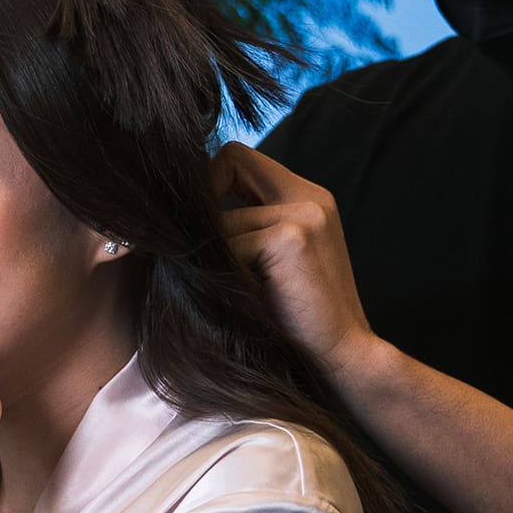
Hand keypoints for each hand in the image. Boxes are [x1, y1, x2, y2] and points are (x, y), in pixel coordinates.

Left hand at [211, 142, 383, 387]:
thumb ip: (242, 226)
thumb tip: (172, 212)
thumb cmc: (296, 317)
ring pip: (222, 220)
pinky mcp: (292, 238)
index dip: (209, 180)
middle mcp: (309, 196)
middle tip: (200, 250)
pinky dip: (225, 276)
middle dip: (205, 204)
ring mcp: (304, 214)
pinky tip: (244, 301)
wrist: (340, 356)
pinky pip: (228, 247)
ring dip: (215, 257)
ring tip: (230, 290)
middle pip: (229, 162)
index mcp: (306, 196)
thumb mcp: (269, 260)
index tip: (197, 220)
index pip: (238, 156)